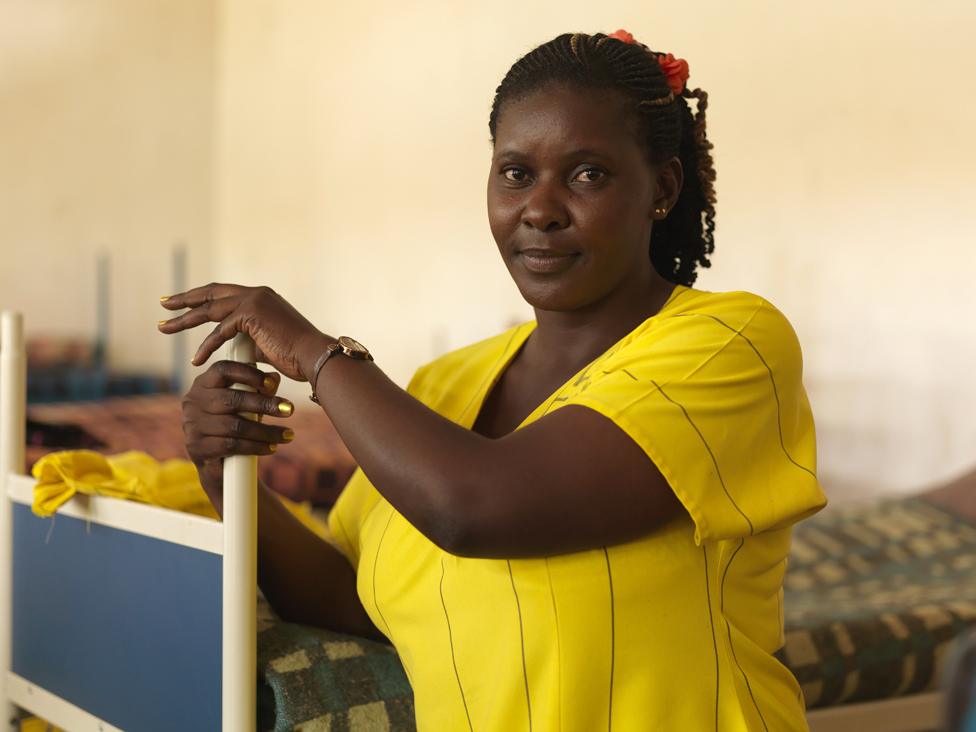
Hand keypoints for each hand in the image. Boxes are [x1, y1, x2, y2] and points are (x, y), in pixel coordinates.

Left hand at [159, 283, 329, 381]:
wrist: (314, 356)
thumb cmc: (296, 356)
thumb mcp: (267, 341)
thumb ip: (249, 337)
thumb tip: (232, 344)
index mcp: (261, 296)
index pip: (224, 293)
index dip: (201, 297)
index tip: (182, 302)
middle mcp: (256, 293)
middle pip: (211, 293)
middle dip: (184, 299)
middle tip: (163, 304)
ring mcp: (253, 300)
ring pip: (210, 310)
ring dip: (184, 319)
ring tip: (164, 327)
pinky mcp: (250, 314)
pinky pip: (219, 332)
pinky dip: (206, 347)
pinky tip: (196, 359)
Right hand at [182, 360, 294, 498]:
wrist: (216, 464)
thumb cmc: (233, 423)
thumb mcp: (246, 404)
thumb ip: (259, 389)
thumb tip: (275, 378)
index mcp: (203, 384)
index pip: (223, 369)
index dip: (249, 373)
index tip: (272, 383)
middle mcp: (193, 402)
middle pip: (232, 399)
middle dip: (265, 404)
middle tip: (289, 409)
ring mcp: (193, 425)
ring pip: (235, 426)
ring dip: (266, 431)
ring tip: (288, 434)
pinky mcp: (197, 448)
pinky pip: (232, 445)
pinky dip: (256, 446)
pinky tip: (272, 448)